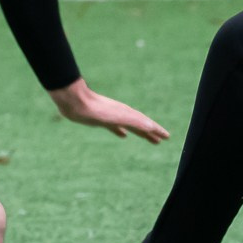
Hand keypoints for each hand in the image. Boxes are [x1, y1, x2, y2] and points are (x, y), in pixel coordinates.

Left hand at [49, 78, 169, 143]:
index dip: (157, 130)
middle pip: (140, 125)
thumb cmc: (96, 110)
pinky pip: (115, 127)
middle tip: (160, 141)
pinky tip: (122, 135)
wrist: (75, 102)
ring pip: (130, 126)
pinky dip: (121, 131)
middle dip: (151, 133)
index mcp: (128, 114)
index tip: (167, 136)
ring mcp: (112, 117)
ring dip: (139, 132)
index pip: (146, 123)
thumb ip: (134, 121)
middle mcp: (122, 114)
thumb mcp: (117, 117)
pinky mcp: (101, 120)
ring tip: (148, 138)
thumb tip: (151, 126)